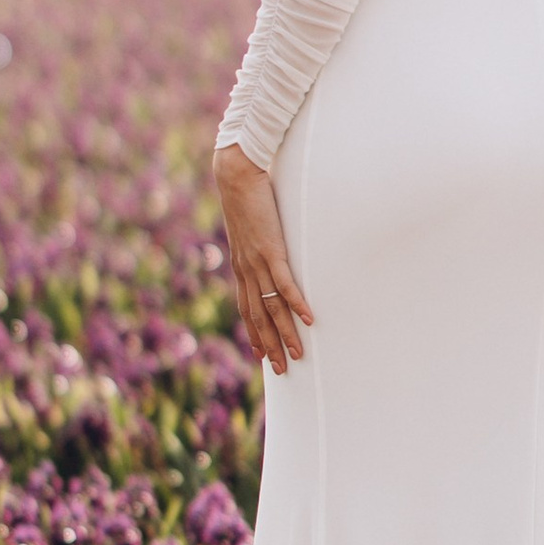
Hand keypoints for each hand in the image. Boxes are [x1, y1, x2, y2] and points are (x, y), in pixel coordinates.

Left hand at [212, 142, 314, 373]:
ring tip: (298, 354)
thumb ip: (257, 243)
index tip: (261, 354)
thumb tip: (267, 249)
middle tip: (281, 369)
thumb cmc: (246, 197)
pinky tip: (307, 319)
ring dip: (285, 333)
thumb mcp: (250, 227)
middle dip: (270, 344)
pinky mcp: (271, 249)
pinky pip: (284, 283)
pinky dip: (296, 303)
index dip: (254, 333)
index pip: (246, 309)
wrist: (236, 175)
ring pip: (272, 307)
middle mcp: (246, 269)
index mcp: (241, 266)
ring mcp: (257, 262)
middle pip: (258, 317)